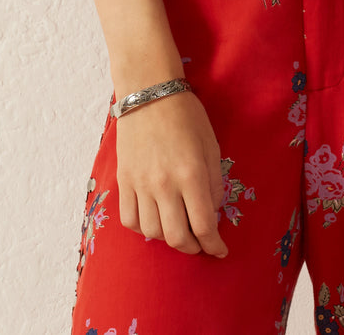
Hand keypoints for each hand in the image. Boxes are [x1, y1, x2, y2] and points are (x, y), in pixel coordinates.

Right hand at [115, 90, 229, 256]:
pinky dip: (144, 228)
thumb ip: (213, 183)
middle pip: (178, 237)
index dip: (214, 245)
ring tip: (179, 231)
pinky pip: (130, 220)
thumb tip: (211, 214)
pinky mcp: (124, 181)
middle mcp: (165, 184)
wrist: (149, 93)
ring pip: (153, 233)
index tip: (220, 250)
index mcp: (191, 174)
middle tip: (201, 245)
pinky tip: (155, 221)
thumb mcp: (211, 146)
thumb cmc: (186, 115)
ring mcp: (141, 184)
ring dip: (169, 239)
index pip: (204, 226)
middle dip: (194, 248)